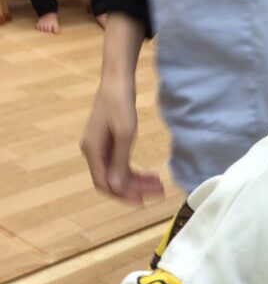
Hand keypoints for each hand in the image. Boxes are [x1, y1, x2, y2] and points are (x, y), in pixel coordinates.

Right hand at [81, 72, 163, 201]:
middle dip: (135, 189)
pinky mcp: (109, 144)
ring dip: (137, 182)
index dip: (123, 195)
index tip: (144, 200)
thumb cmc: (120, 104)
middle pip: (112, 181)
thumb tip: (117, 188)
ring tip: (159, 185)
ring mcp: (101, 148)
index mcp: (93, 151)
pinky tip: (151, 175)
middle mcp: (93, 153)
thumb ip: (120, 162)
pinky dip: (135, 172)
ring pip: (118, 174)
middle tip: (159, 192)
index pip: (104, 184)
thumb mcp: (125, 134)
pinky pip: (121, 165)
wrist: (117, 82)